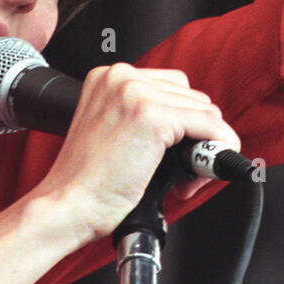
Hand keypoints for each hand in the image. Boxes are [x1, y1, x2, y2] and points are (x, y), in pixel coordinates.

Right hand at [34, 63, 240, 241]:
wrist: (66, 206)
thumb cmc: (86, 181)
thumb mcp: (111, 129)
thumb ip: (142, 116)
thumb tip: (191, 125)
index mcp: (109, 76)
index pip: (172, 87)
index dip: (182, 121)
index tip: (178, 149)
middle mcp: (122, 77)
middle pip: (191, 97)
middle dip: (194, 134)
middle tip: (180, 170)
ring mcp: (137, 94)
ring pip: (205, 111)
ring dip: (203, 147)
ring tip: (181, 177)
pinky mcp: (153, 116)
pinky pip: (209, 126)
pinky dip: (216, 148)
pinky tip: (199, 173)